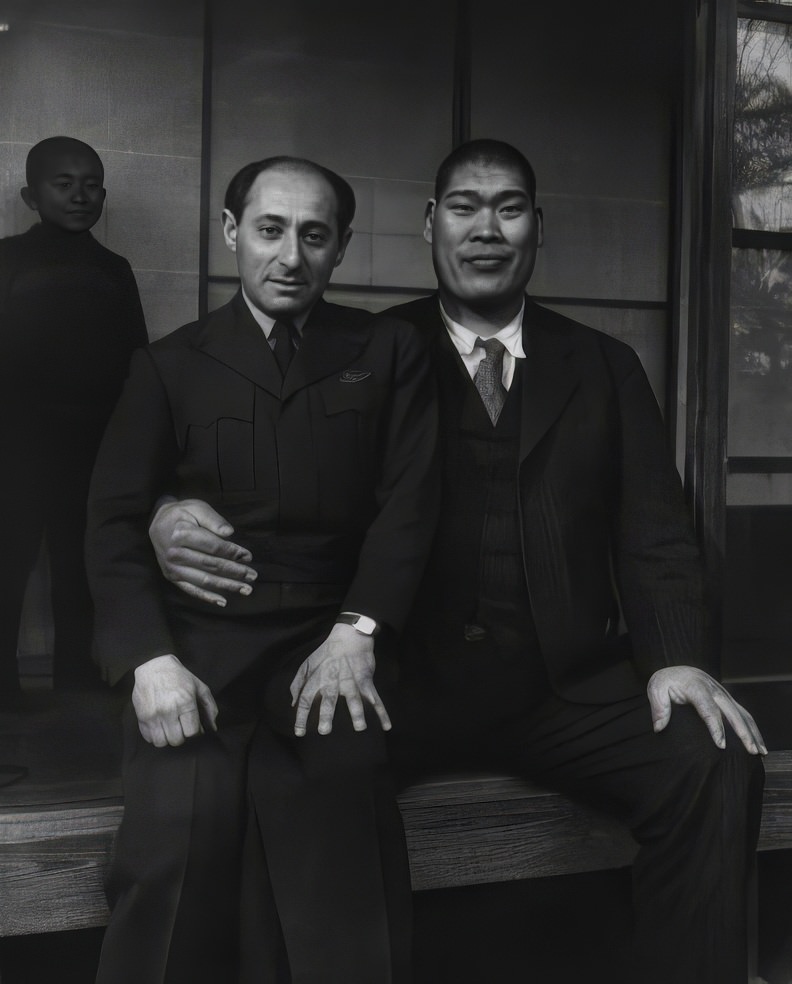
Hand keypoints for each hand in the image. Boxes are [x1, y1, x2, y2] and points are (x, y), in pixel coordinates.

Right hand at [132, 654, 218, 746]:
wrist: (154, 667)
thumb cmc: (180, 677)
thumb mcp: (200, 687)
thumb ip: (210, 708)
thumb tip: (213, 728)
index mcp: (185, 702)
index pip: (191, 732)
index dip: (194, 731)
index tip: (192, 725)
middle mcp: (168, 710)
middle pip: (177, 740)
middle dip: (181, 736)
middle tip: (181, 726)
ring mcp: (153, 715)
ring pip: (161, 742)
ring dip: (167, 738)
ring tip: (170, 728)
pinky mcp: (141, 717)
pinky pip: (148, 738)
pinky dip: (155, 736)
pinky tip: (160, 726)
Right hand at [149, 497, 256, 605]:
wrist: (157, 522)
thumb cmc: (182, 513)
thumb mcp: (197, 508)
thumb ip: (213, 520)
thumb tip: (230, 533)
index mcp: (181, 534)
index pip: (212, 547)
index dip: (232, 552)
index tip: (248, 556)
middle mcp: (175, 553)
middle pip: (210, 565)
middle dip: (234, 571)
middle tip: (253, 576)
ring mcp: (172, 567)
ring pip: (204, 580)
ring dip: (226, 586)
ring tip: (246, 589)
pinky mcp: (171, 576)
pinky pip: (191, 589)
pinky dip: (207, 597)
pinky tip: (223, 602)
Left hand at [289, 623, 390, 736]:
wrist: (349, 637)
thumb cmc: (326, 652)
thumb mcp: (308, 663)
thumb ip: (298, 683)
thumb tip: (293, 703)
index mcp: (318, 678)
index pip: (306, 699)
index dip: (301, 716)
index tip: (299, 733)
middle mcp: (333, 681)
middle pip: (329, 700)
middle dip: (326, 715)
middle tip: (324, 731)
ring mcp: (351, 681)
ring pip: (354, 699)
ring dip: (357, 713)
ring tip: (360, 727)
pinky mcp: (366, 681)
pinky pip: (375, 698)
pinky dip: (382, 712)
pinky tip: (386, 726)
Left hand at [648, 665, 766, 754]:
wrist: (678, 670)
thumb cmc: (667, 681)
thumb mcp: (656, 688)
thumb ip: (659, 707)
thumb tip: (659, 727)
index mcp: (697, 687)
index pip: (709, 709)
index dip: (716, 727)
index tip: (721, 746)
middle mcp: (714, 690)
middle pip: (732, 712)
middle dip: (742, 733)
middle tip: (750, 752)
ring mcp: (724, 694)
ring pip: (743, 713)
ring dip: (753, 732)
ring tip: (759, 752)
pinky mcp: (728, 699)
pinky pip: (744, 714)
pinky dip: (753, 729)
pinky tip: (759, 744)